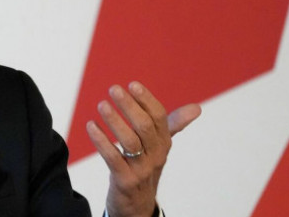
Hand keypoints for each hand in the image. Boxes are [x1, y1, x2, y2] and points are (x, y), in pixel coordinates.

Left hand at [86, 81, 200, 216]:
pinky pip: (113, 158)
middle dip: (129, 106)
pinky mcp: (125, 180)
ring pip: (129, 142)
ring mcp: (141, 169)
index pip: (159, 117)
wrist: (138, 204)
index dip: (147, 100)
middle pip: (145, 127)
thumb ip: (174, 125)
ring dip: (114, 121)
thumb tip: (197, 108)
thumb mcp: (160, 146)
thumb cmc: (146, 166)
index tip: (132, 84)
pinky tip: (91, 126)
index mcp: (164, 142)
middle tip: (114, 89)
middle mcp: (156, 155)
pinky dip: (101, 141)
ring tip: (102, 104)